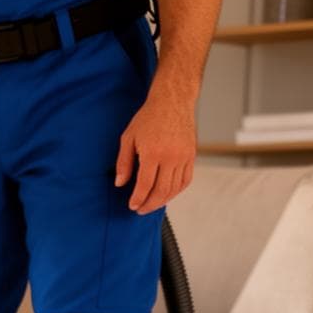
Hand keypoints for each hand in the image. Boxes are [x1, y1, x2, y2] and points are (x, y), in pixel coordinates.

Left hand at [114, 89, 196, 214]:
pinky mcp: (192, 156)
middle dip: (150, 204)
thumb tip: (120, 184)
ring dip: (163, 200)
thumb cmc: (148, 118)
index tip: (132, 206)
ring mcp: (184, 157)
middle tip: (140, 210)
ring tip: (151, 204)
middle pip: (162, 191)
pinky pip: (186, 180)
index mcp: (154, 152)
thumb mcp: (128, 138)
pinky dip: (176, 191)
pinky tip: (166, 194)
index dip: (138, 199)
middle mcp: (171, 157)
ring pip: (175, 188)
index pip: (145, 184)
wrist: (173, 102)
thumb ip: (123, 163)